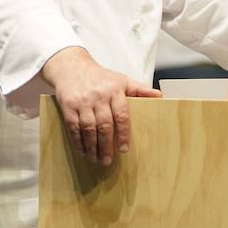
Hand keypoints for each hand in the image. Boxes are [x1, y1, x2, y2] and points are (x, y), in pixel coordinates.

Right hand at [41, 47, 159, 164]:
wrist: (72, 67)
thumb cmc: (101, 77)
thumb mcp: (122, 80)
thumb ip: (140, 90)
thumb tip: (159, 96)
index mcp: (115, 90)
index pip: (121, 114)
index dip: (123, 133)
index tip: (124, 149)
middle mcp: (99, 96)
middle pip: (104, 125)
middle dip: (106, 145)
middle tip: (108, 160)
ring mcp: (83, 102)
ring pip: (88, 128)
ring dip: (92, 147)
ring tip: (97, 159)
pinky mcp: (68, 106)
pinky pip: (73, 127)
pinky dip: (78, 142)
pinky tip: (83, 151)